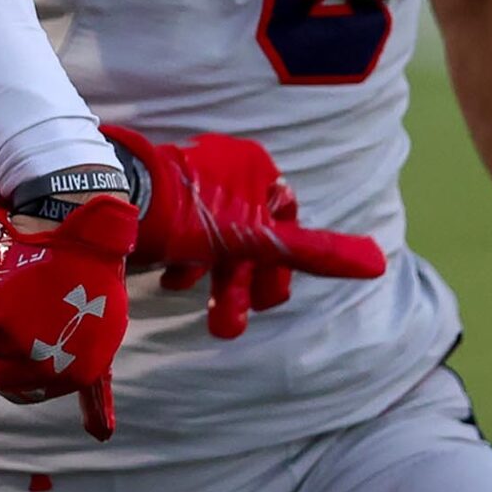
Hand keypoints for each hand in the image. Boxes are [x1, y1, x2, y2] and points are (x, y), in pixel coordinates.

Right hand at [0, 192, 137, 440]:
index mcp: (74, 376)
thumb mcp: (101, 344)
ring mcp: (23, 338)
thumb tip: (101, 437)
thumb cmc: (89, 284)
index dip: (7, 364)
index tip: (9, 335)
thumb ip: (96, 392)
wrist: (82, 230)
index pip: (19, 391)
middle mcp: (48, 364)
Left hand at [102, 124, 386, 336]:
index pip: (286, 226)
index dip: (276, 270)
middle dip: (241, 285)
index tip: (265, 302)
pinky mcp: (161, 194)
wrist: (114, 202)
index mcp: (256, 169)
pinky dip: (185, 260)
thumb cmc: (188, 218)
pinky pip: (185, 231)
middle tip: (228, 324)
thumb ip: (313, 251)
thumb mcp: (255, 240)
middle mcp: (227, 167)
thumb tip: (377, 263)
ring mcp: (192, 179)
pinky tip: (170, 281)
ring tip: (199, 311)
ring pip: (216, 240)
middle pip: (249, 238)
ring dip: (214, 281)